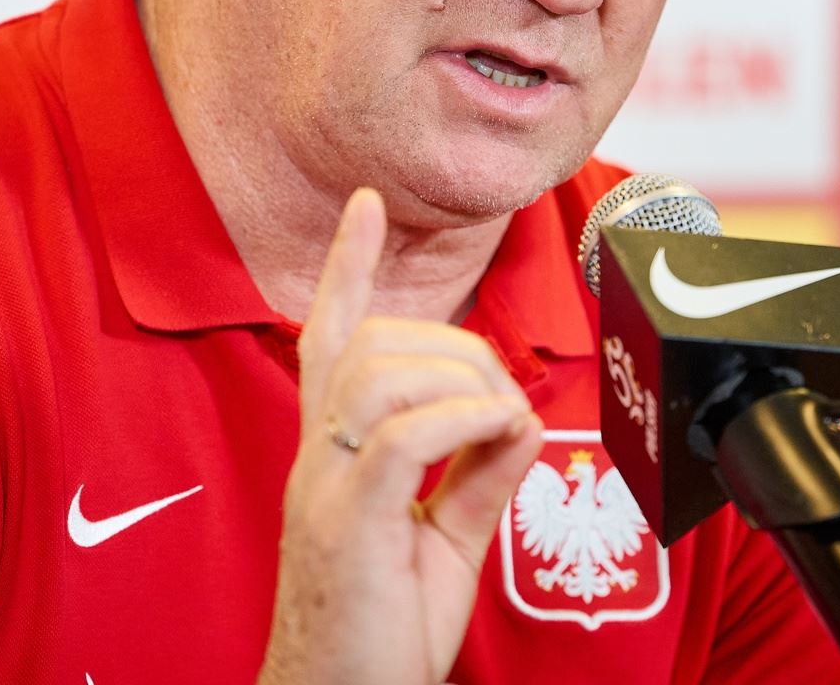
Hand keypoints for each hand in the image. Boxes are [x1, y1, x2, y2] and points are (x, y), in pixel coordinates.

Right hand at [260, 189, 544, 684]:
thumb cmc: (384, 634)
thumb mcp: (445, 541)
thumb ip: (478, 475)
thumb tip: (521, 415)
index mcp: (333, 455)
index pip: (331, 337)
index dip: (349, 267)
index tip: (366, 204)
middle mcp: (318, 457)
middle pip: (374, 342)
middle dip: (455, 342)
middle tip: (506, 399)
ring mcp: (326, 486)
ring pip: (384, 371)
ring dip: (463, 377)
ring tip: (503, 420)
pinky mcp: (346, 522)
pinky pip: (402, 435)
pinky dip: (464, 418)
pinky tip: (499, 431)